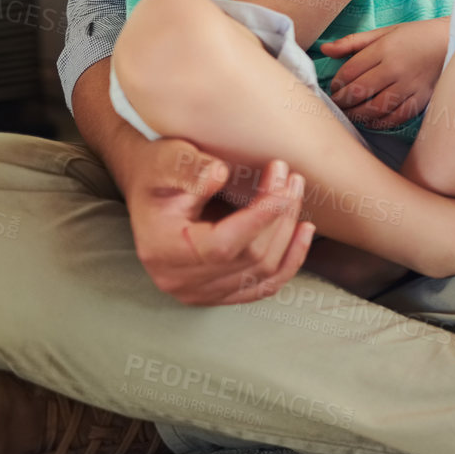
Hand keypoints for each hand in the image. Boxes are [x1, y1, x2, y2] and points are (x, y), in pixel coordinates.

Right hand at [124, 140, 313, 305]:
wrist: (150, 188)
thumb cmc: (157, 171)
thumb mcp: (165, 160)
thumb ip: (190, 168)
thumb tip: (220, 174)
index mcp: (163, 251)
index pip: (224, 245)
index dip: (263, 214)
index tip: (284, 179)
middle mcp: (180, 281)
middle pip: (251, 258)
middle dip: (280, 215)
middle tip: (292, 178)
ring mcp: (199, 292)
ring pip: (264, 272)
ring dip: (289, 232)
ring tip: (297, 194)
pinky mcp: (218, 293)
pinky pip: (264, 286)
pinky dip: (289, 260)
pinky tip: (303, 231)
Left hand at [323, 17, 450, 129]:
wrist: (452, 41)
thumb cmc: (415, 36)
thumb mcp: (384, 32)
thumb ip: (353, 42)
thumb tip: (325, 50)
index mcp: (384, 49)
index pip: (350, 71)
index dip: (336, 83)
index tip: (334, 88)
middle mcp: (396, 68)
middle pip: (359, 91)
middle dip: (342, 101)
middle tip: (337, 104)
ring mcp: (409, 85)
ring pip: (375, 108)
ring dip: (357, 114)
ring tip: (350, 113)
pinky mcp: (421, 98)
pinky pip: (396, 117)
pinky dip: (380, 122)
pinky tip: (371, 120)